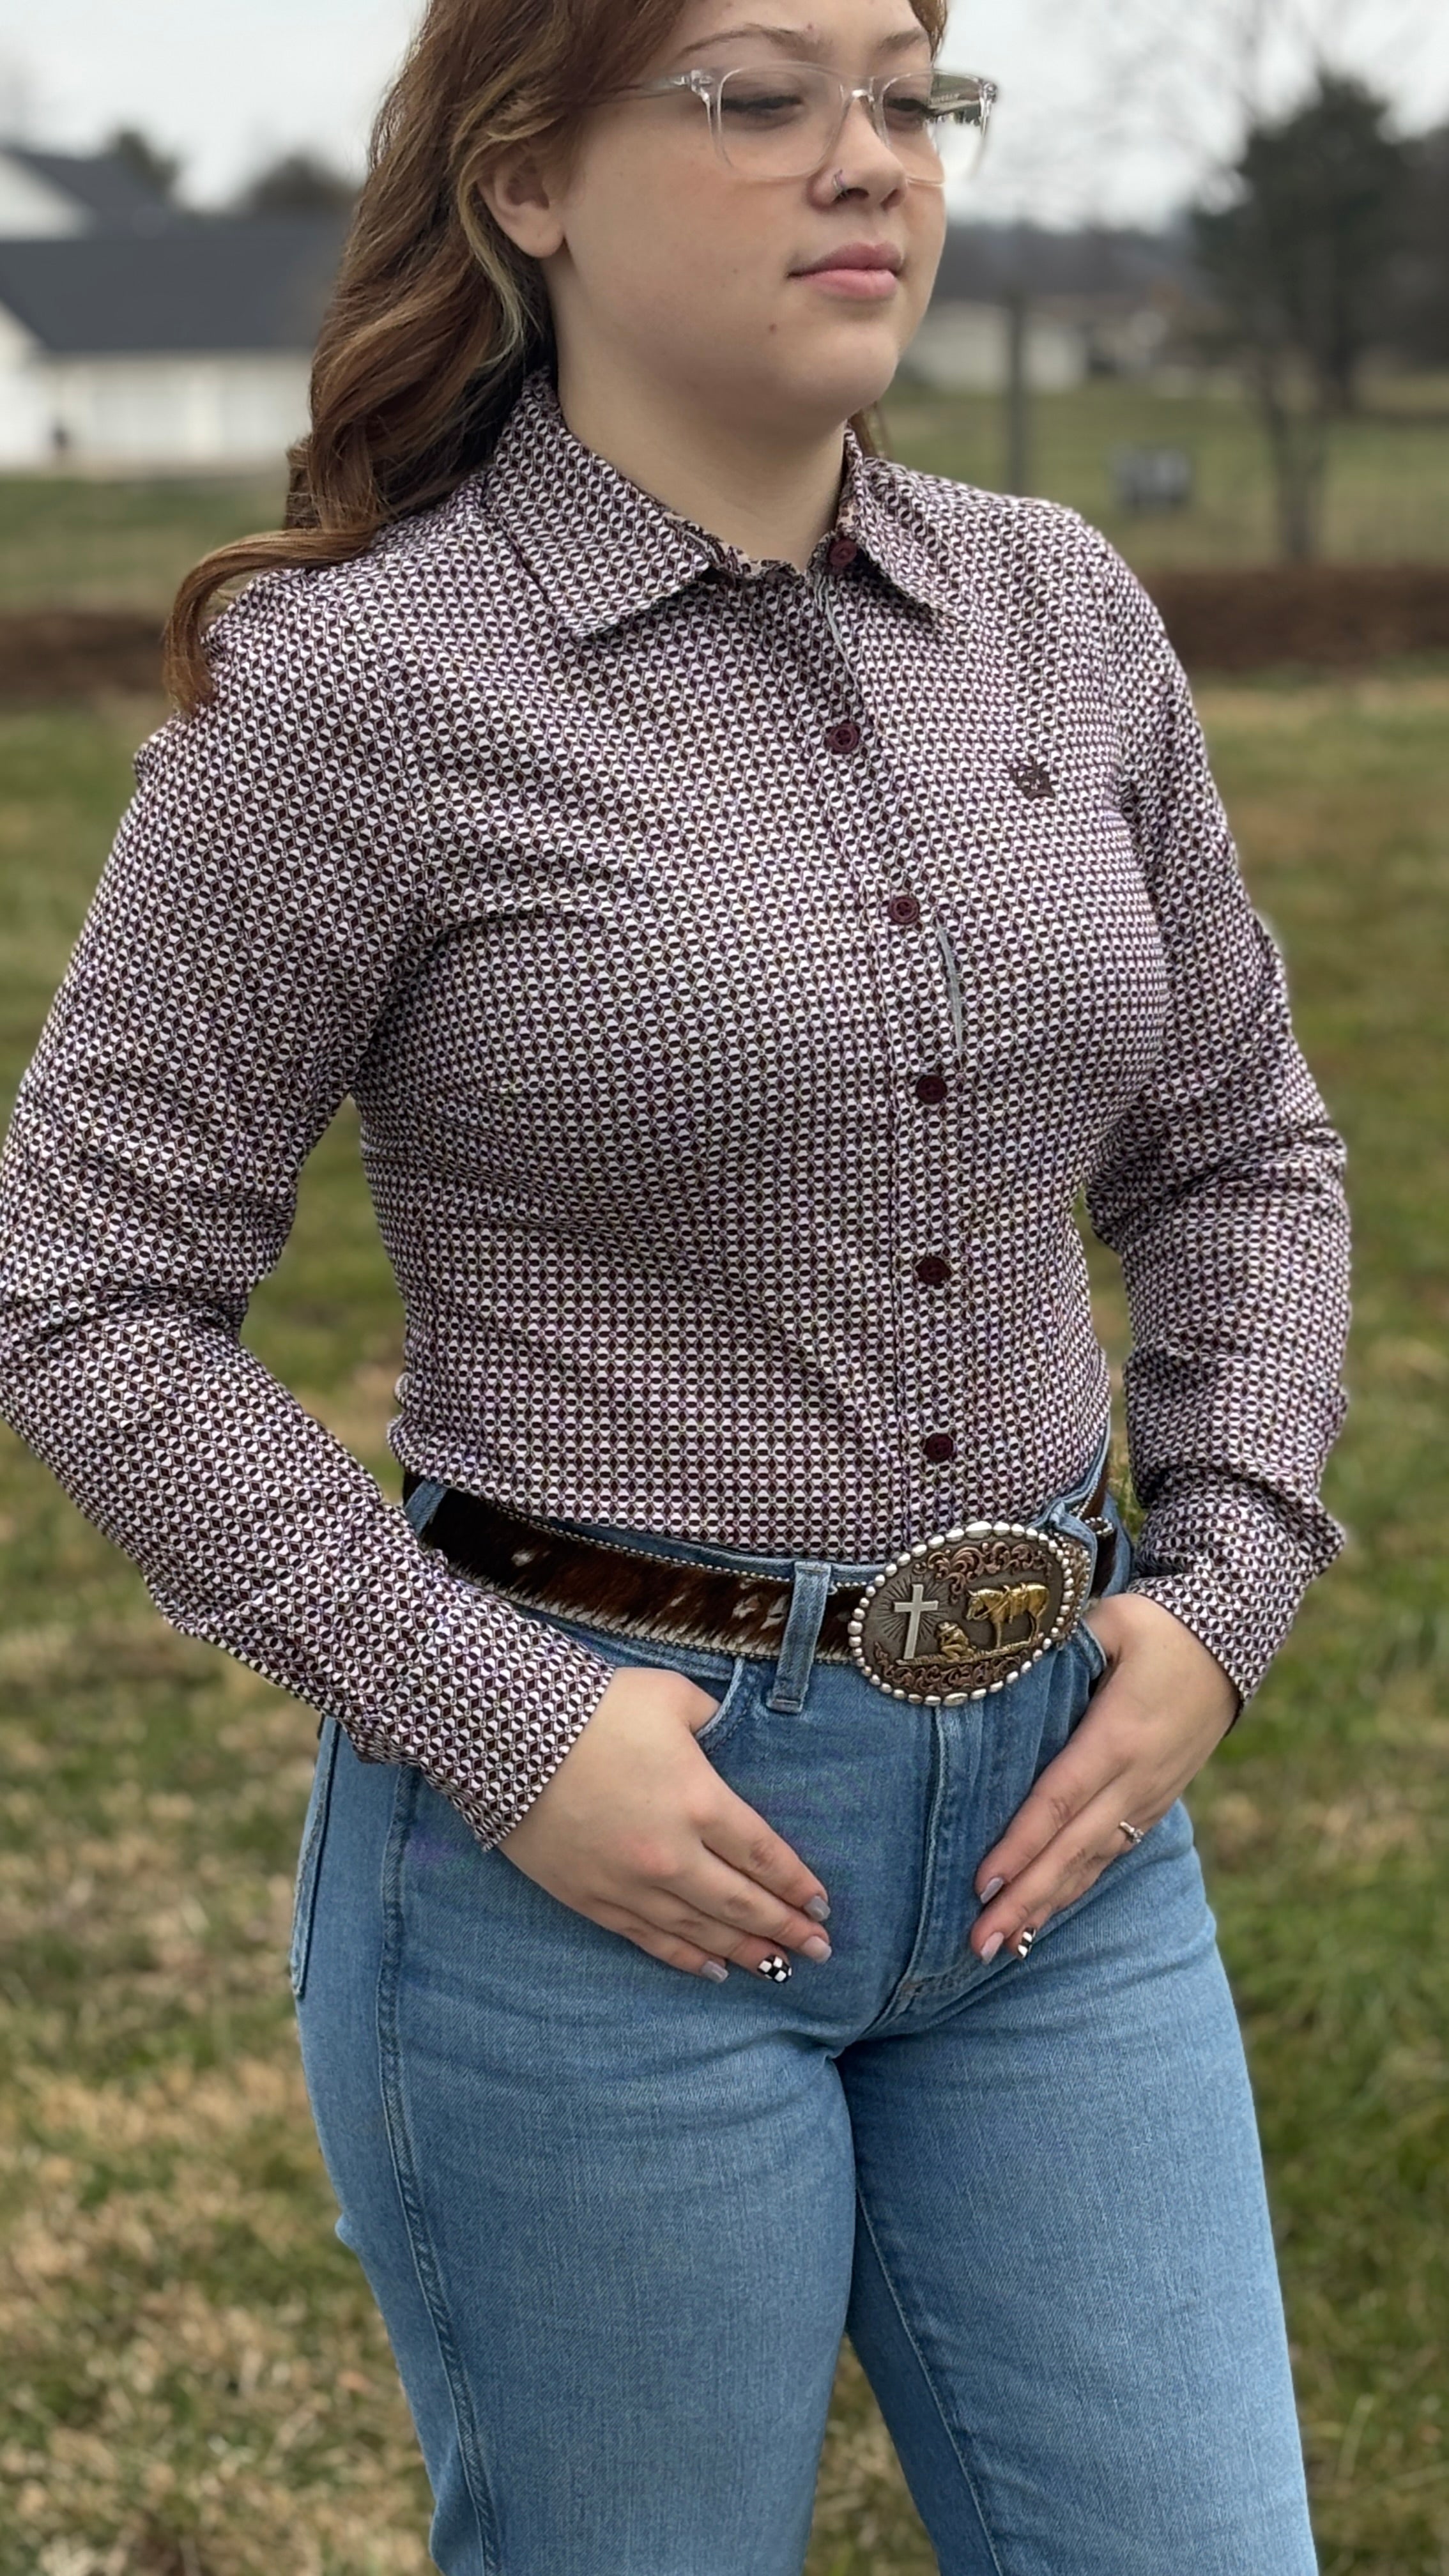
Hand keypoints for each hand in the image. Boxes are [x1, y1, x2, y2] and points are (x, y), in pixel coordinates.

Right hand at [498, 1662, 830, 1981]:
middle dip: (785, 1928)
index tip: (821, 1907)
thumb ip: (710, 1718)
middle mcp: (672, 1855)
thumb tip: (725, 1731)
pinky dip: (684, 1957)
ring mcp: (629, 1883)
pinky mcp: (590, 1898)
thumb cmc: (593, 1706)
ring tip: (777, 1968)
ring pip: (700, 1930)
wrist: (506, 1734)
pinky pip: (648, 1938)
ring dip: (743, 1950)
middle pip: (741, 1902)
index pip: (764, 1855)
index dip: (797, 1884)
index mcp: (700, 1801)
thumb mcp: (669, 1696)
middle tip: (819, 1951)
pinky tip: (711, 1970)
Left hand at [969, 1593, 1239, 1962]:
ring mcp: (1148, 1798)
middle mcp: (1136, 1779)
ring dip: (1046, 1907)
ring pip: (1092, 1863)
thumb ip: (1056, 1648)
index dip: (1023, 1844)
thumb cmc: (1159, 1628)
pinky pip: (1108, 1856)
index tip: (984, 1883)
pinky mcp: (1153, 1804)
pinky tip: (1041, 1918)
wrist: (1231, 1644)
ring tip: (1000, 1949)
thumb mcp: (1111, 1623)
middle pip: (1073, 1849)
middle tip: (979, 1943)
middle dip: (1026, 1899)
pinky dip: (1073, 1889)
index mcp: (1119, 1736)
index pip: (1060, 1799)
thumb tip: (996, 1667)